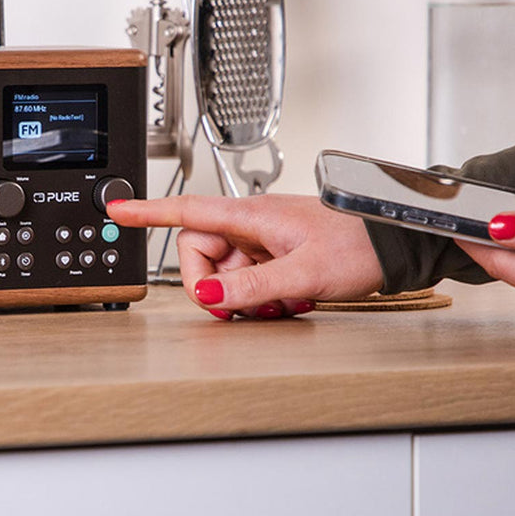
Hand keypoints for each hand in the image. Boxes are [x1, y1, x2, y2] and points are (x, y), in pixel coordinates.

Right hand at [108, 194, 383, 318]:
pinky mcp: (276, 256)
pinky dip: (260, 298)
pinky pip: (249, 280)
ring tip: (277, 303)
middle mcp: (253, 226)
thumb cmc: (360, 244)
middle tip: (235, 306)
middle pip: (201, 254)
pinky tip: (286, 301)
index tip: (119, 209)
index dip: (149, 211)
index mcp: (252, 216)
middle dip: (212, 286)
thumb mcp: (304, 272)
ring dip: (242, 297)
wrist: (394, 243)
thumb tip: (211, 295)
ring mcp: (264, 242)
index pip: (188, 211)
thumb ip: (252, 286)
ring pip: (226, 273)